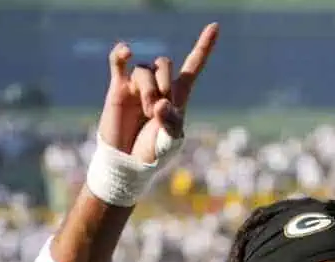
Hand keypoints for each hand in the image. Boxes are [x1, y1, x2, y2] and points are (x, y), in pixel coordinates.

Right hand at [98, 22, 218, 163]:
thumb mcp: (169, 143)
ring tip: (147, 113)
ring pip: (145, 69)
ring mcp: (138, 85)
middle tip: (158, 112)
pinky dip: (121, 54)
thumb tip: (161, 103)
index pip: (192, 65)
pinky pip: (119, 62)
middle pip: (165, 64)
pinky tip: (126, 51)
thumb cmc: (152, 154)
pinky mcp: (119, 88)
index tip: (215, 26)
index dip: (204, 46)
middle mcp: (159, 85)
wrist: (126, 162)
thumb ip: (171, 124)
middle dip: (164, 85)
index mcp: (178, 96)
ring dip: (148, 90)